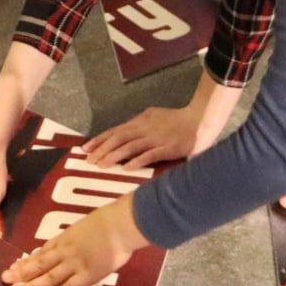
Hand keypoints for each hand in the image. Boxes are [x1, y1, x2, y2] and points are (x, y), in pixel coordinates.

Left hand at [2, 195, 146, 285]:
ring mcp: (73, 264)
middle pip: (39, 263)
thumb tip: (75, 241)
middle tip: (5, 280)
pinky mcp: (85, 276)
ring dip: (30, 285)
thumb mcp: (86, 224)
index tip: (15, 267)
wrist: (120, 224)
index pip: (42, 252)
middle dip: (21, 272)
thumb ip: (77, 235)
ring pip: (47, 277)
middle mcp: (64, 251)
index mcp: (65, 237)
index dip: (28, 261)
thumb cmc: (108, 220)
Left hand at [84, 104, 203, 169]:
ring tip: (101, 165)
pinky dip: (136, 161)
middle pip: (119, 138)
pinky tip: (126, 168)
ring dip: (114, 156)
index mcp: (141, 120)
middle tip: (89, 160)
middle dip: (102, 149)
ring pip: (130, 146)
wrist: (199, 120)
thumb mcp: (155, 117)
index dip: (100, 139)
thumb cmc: (177, 120)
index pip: (116, 130)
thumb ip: (141, 125)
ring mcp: (156, 138)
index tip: (86, 148)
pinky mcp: (167, 148)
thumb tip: (125, 134)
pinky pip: (149, 155)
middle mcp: (145, 128)